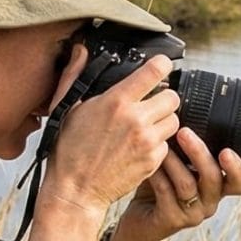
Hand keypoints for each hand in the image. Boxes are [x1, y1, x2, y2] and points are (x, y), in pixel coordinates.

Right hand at [41, 53, 180, 217]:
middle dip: (164, 98)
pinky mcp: (153, 161)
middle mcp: (136, 119)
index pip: (155, 71)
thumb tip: (81, 50)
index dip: (162, 64)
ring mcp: (147, 141)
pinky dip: (158, 144)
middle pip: (173, 97)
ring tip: (145, 126)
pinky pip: (167, 144)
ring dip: (163, 121)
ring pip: (174, 121)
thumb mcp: (66, 107)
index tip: (162, 65)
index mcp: (116, 101)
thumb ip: (75, 75)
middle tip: (151, 104)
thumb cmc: (68, 149)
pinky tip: (139, 146)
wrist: (75, 190)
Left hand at [114, 126, 240, 240]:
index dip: (238, 168)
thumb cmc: (160, 186)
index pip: (240, 182)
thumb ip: (187, 148)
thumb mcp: (178, 165)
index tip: (226, 150)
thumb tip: (183, 111)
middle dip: (200, 153)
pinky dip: (157, 173)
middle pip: (214, 179)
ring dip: (173, 161)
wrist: (139, 220)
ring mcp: (192, 214)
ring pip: (188, 184)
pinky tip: (149, 161)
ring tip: (161, 143)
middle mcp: (210, 202)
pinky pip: (166, 193)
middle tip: (184, 132)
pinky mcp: (171, 220)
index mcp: (217, 188)